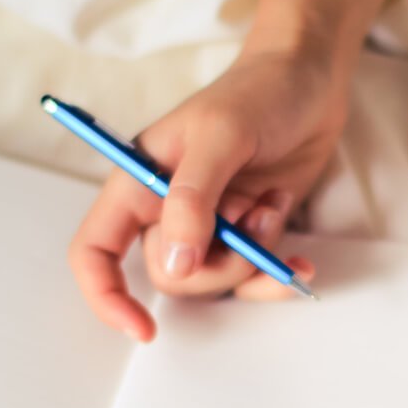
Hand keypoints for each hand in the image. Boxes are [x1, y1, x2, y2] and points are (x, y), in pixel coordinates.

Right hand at [68, 48, 346, 341]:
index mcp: (139, 181)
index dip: (105, 294)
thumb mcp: (222, 135)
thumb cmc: (259, 92)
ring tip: (273, 207)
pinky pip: (251, 279)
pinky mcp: (248, 232)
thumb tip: (177, 264)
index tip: (142, 327)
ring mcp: (210, 224)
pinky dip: (276, 274)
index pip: (95, 250)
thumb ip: (193, 198)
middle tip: (253, 220)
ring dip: (253, 258)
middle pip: (171, 275)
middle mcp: (167, 209)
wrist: (312, 80)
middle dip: (219, 264)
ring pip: (215, 281)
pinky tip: (300, 258)